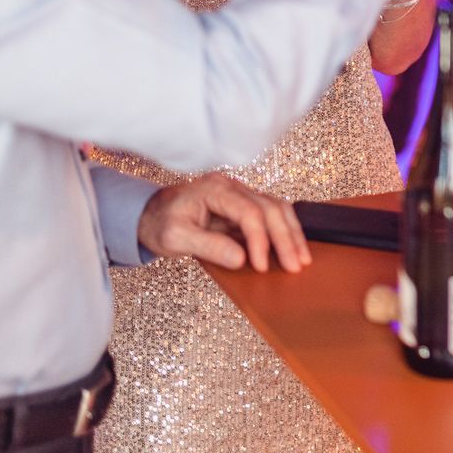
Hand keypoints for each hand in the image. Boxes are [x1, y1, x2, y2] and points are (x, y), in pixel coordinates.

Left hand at [136, 173, 310, 273]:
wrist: (150, 215)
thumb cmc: (160, 223)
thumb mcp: (175, 238)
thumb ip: (208, 246)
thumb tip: (241, 258)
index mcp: (214, 189)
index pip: (249, 212)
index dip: (259, 240)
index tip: (260, 265)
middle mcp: (232, 187)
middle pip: (270, 208)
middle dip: (285, 238)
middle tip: (294, 265)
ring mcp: (240, 194)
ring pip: (277, 208)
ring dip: (292, 234)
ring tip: (302, 259)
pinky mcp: (244, 206)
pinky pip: (272, 215)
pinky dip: (285, 232)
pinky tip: (293, 247)